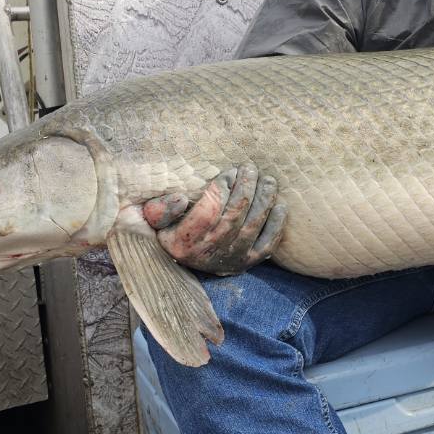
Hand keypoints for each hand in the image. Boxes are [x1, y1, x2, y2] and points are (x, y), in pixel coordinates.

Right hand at [142, 162, 285, 274]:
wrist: (185, 265)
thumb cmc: (171, 232)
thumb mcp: (154, 223)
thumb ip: (159, 210)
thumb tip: (180, 199)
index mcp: (184, 241)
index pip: (208, 211)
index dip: (221, 188)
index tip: (228, 172)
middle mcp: (209, 253)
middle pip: (234, 216)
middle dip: (245, 188)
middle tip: (250, 168)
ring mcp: (231, 259)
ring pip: (252, 226)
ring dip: (264, 201)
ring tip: (268, 181)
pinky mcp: (247, 263)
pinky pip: (267, 245)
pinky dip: (276, 225)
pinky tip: (280, 206)